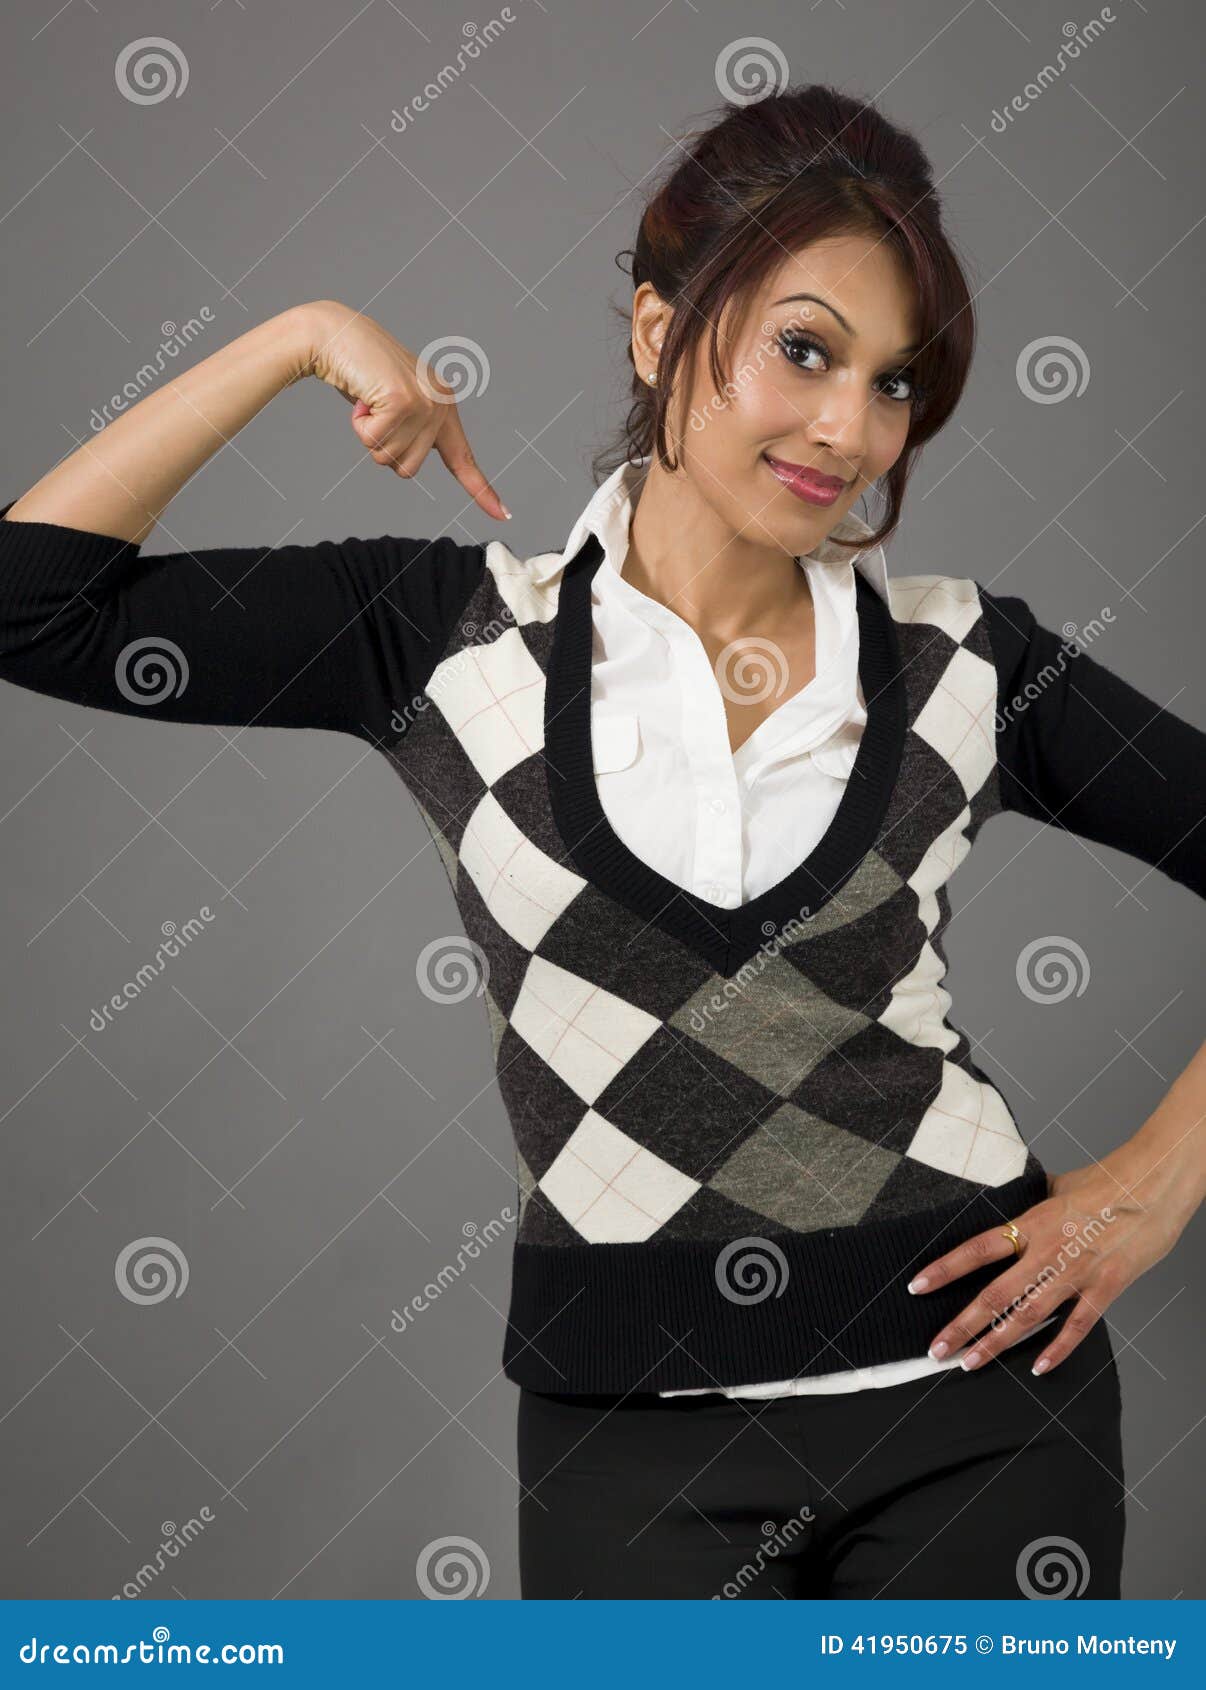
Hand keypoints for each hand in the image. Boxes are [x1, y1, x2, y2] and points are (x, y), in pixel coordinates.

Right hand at [297, 298, 509, 521]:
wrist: (337, 335)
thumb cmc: (359, 372)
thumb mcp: (394, 406)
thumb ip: (410, 432)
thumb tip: (408, 462)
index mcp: (444, 406)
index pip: (464, 459)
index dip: (482, 491)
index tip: (505, 515)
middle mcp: (441, 404)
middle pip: (409, 470)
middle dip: (382, 449)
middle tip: (375, 413)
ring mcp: (425, 403)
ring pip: (391, 460)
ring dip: (370, 437)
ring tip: (369, 403)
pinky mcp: (404, 402)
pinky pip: (375, 442)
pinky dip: (360, 425)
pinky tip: (362, 399)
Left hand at [907, 1150, 1192, 1376]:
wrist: (1153, 1186)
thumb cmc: (1107, 1180)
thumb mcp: (1057, 1185)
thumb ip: (1030, 1201)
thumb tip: (1009, 1197)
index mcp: (1032, 1224)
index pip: (977, 1251)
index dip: (944, 1270)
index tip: (917, 1287)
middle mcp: (1047, 1252)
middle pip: (994, 1295)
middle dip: (961, 1325)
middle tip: (935, 1349)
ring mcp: (1076, 1274)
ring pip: (1027, 1318)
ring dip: (995, 1343)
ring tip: (969, 1363)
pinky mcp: (1106, 1289)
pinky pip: (1077, 1327)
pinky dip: (1058, 1350)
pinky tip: (1038, 1367)